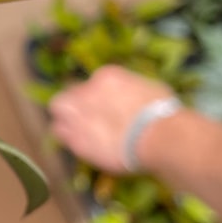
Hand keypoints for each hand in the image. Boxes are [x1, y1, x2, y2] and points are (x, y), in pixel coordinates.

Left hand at [48, 65, 174, 173]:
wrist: (159, 137)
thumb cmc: (162, 111)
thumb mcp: (147, 89)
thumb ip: (129, 90)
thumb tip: (129, 96)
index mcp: (105, 77)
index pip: (88, 84)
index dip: (93, 97)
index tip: (101, 106)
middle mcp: (86, 94)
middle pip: (65, 98)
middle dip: (71, 107)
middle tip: (85, 118)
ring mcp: (78, 118)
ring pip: (58, 117)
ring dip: (67, 123)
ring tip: (81, 132)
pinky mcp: (78, 142)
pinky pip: (65, 138)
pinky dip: (72, 140)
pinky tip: (86, 145)